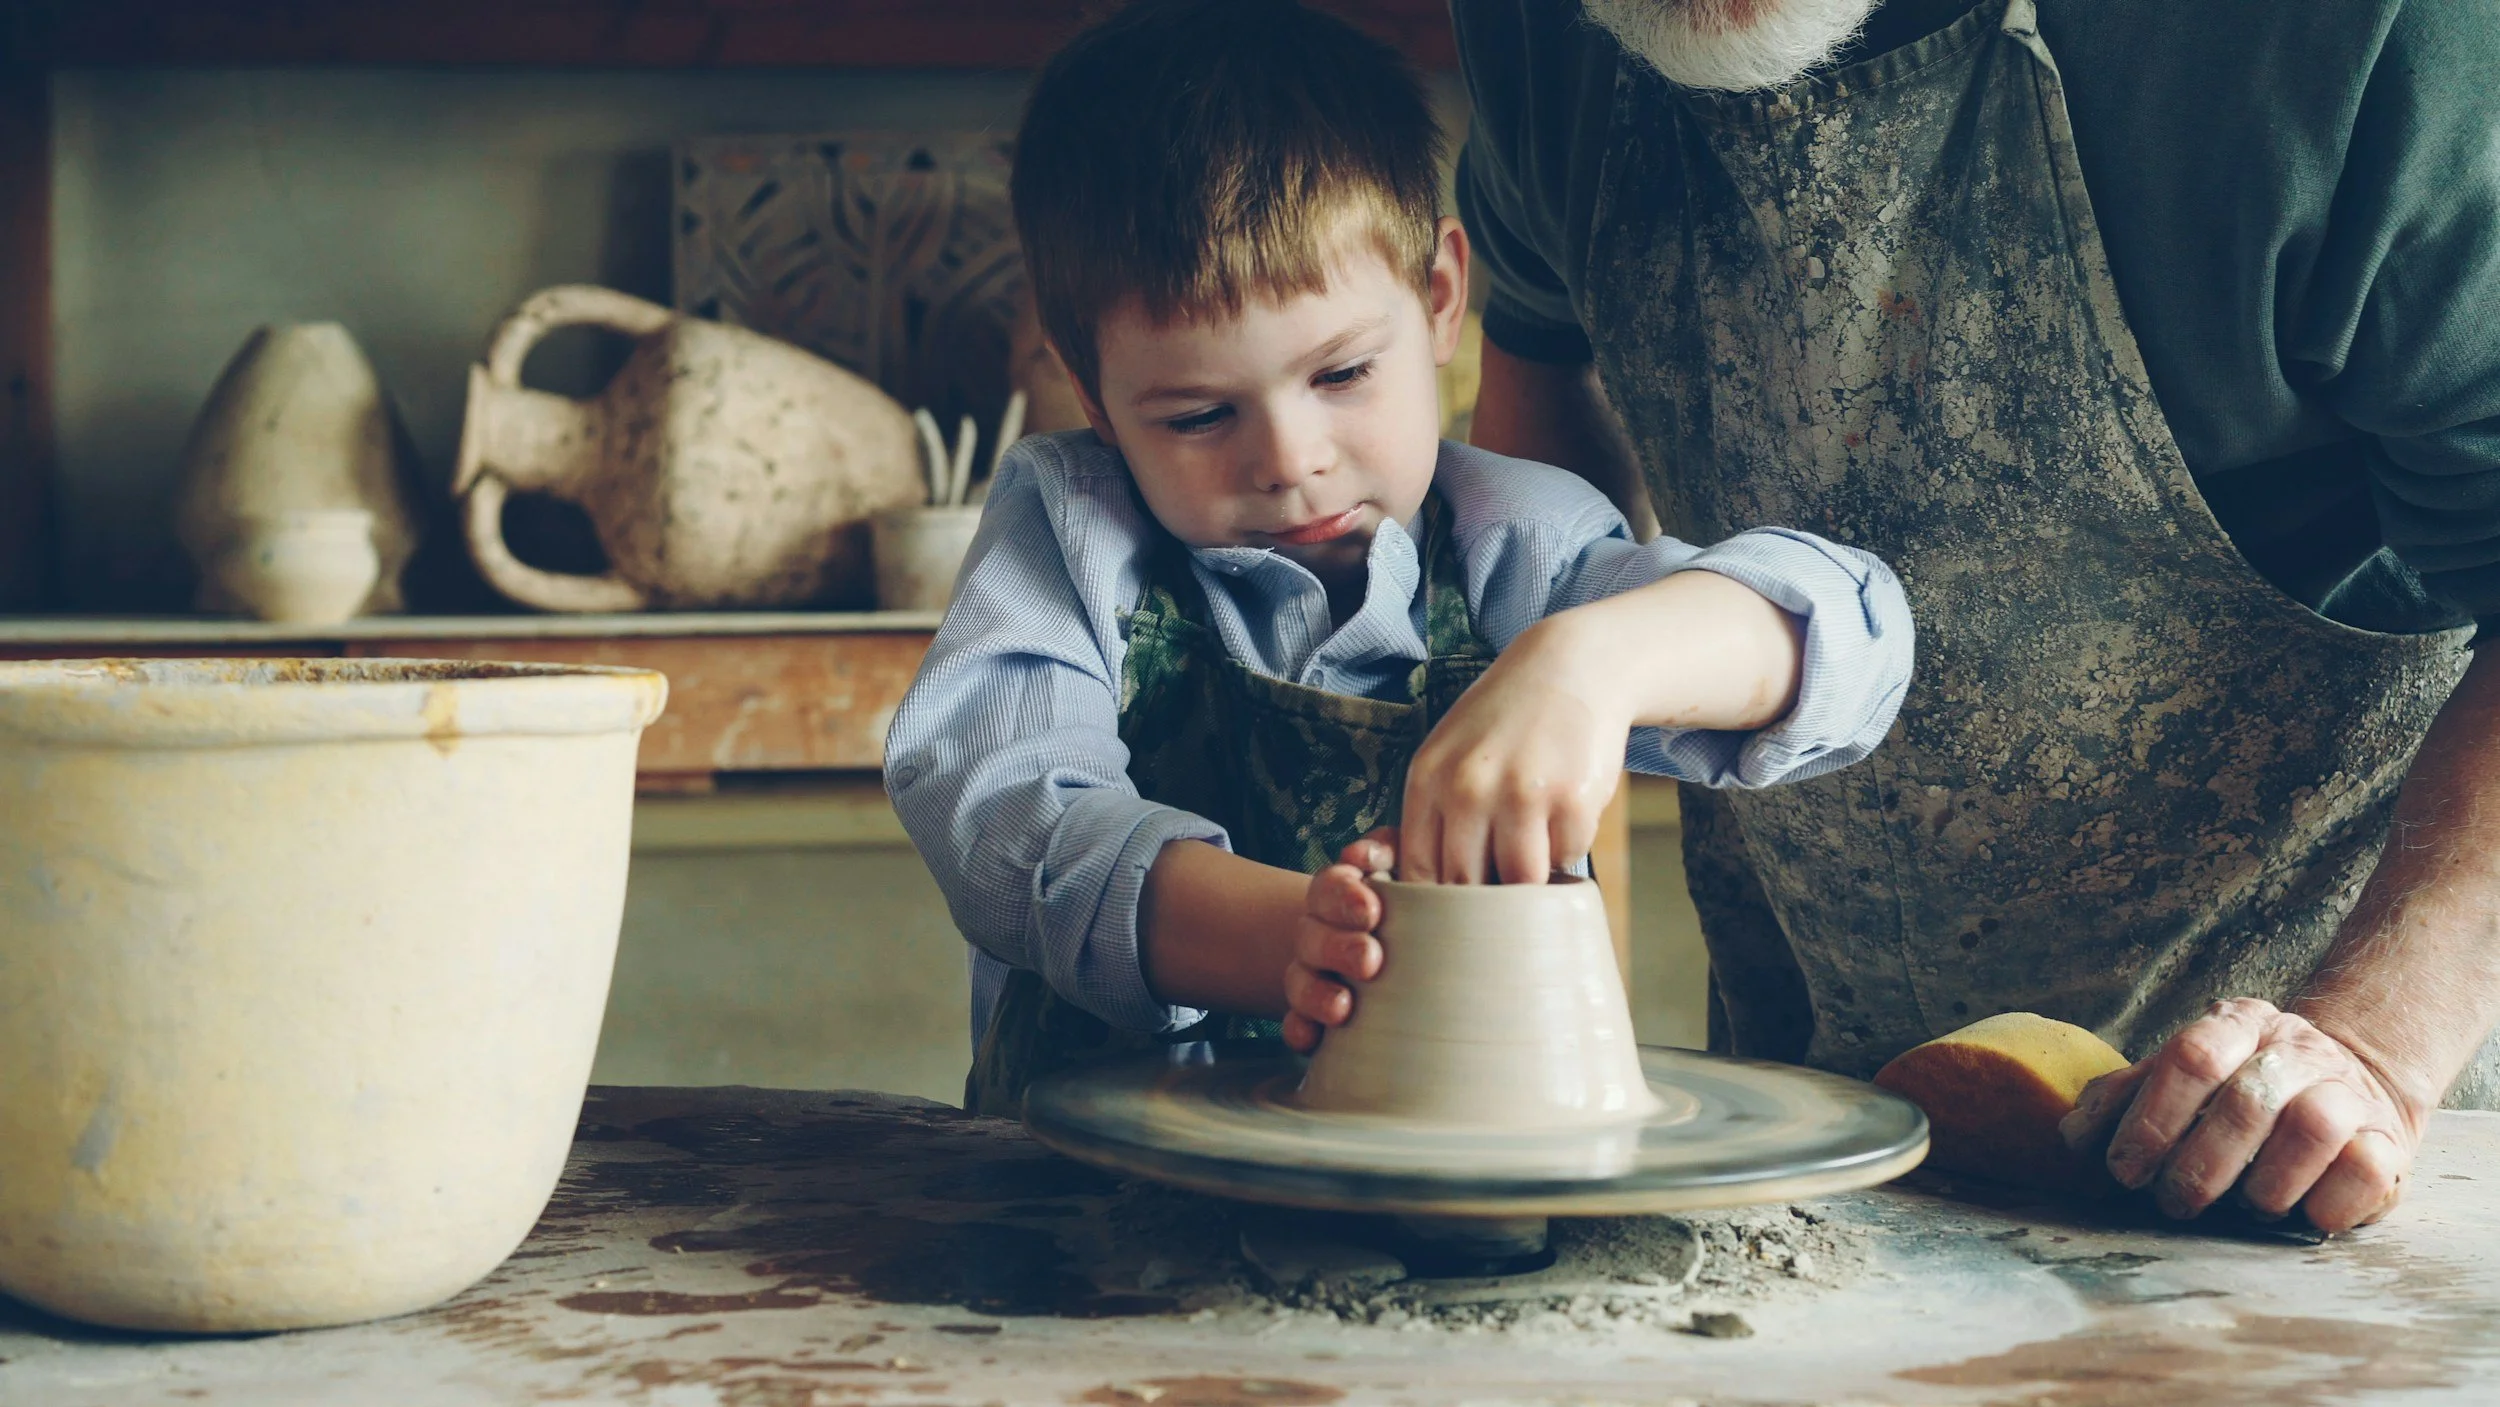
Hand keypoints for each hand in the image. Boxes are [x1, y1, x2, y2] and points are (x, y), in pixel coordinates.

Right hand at [1281, 831, 1396, 1052]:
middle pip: (1312, 935)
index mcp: (1338, 894)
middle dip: (1337, 948)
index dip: (1344, 898)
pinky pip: (1295, 1024)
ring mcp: (1312, 975)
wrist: (1381, 949)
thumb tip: (1373, 853)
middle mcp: (1318, 932)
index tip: (1372, 911)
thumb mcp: (1401, 867)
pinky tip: (1311, 1039)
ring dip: (1317, 994)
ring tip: (1344, 1007)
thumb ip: (1392, 851)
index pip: (1329, 887)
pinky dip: (1300, 1031)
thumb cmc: (1403, 905)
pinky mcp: (1312, 1015)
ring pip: (1299, 981)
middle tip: (1370, 960)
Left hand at [1400, 613, 1627, 883]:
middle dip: (1484, 898)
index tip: (1455, 908)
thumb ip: (1433, 815)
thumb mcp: (1448, 754)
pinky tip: (1563, 813)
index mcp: (1427, 780)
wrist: (1572, 668)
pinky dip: (1566, 848)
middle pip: (1467, 886)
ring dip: (1529, 877)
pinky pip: (1566, 858)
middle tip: (1499, 887)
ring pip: (1520, 882)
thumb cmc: (1504, 720)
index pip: (1419, 873)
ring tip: (1533, 846)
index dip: (1437, 903)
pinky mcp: (1572, 801)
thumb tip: (1427, 895)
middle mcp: (1468, 789)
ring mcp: (1522, 795)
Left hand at [2058, 998, 2423, 1232]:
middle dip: (2198, 1166)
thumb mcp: (2179, 1078)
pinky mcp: (2389, 1142)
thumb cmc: (2239, 1090)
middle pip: (2246, 1101)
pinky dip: (2325, 1202)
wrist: (2348, 1084)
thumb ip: (2124, 1098)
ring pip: (2312, 1128)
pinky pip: (2364, 1170)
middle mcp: (2296, 1049)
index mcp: (2236, 1023)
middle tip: (2173, 1202)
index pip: (2193, 1055)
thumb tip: (2071, 1137)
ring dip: (2265, 1183)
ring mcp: (2347, 1092)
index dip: (2152, 1117)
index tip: (2124, 1169)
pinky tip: (2299, 1213)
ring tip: (2244, 1206)